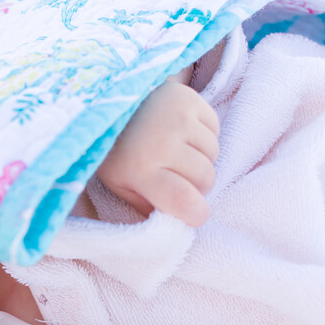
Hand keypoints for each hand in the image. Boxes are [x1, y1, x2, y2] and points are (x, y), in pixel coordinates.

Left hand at [95, 79, 219, 225]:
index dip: (197, 213)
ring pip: (214, 154)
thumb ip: (146, 207)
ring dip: (201, 158)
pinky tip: (181, 133)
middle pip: (206, 178)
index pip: (185, 200)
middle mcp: (161, 143)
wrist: (109, 101)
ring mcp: (178, 118)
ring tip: (177, 152)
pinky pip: (215, 128)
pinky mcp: (189, 99)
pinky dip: (204, 135)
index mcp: (140, 170)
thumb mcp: (119, 185)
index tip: (194, 214)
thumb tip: (176, 224)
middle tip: (179, 178)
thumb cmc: (114, 150)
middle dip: (198, 185)